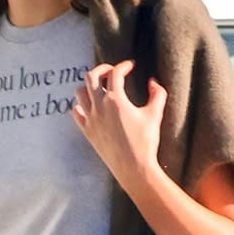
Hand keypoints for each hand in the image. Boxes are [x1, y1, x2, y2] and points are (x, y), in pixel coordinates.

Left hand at [72, 59, 167, 191]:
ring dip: (88, 86)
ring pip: (80, 93)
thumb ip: (157, 94)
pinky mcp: (87, 132)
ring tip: (100, 88)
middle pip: (91, 76)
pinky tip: (90, 106)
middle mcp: (99, 107)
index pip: (115, 73)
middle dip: (102, 69)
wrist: (134, 169)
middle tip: (112, 72)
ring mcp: (90, 119)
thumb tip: (153, 82)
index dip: (124, 66)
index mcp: (116, 100)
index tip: (131, 66)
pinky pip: (76, 113)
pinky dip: (80, 105)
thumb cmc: (145, 142)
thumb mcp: (155, 115)